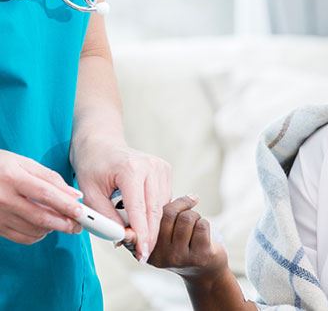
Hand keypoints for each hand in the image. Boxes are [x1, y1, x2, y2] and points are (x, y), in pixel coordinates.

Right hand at [0, 150, 82, 243]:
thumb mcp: (23, 162)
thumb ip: (50, 178)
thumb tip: (73, 194)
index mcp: (12, 178)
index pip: (46, 194)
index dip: (66, 205)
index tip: (81, 211)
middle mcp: (3, 198)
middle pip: (41, 217)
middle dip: (64, 223)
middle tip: (78, 225)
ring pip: (33, 230)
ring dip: (52, 229)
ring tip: (61, 222)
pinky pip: (21, 237)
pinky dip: (37, 235)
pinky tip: (43, 227)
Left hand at [71, 138, 171, 261]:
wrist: (101, 142)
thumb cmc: (92, 166)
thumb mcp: (90, 194)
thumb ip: (106, 217)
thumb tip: (124, 239)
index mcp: (132, 169)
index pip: (140, 210)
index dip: (142, 235)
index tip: (142, 254)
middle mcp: (152, 166)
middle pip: (156, 211)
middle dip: (149, 236)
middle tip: (142, 255)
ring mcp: (161, 167)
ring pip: (162, 207)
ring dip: (150, 225)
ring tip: (133, 234)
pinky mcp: (165, 170)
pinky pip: (163, 200)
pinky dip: (152, 213)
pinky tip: (139, 217)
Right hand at [147, 196, 228, 284]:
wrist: (204, 272)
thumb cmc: (183, 246)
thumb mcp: (163, 237)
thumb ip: (155, 220)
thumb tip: (154, 191)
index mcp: (146, 248)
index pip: (148, 218)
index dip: (156, 204)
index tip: (160, 197)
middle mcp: (161, 255)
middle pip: (170, 213)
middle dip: (183, 207)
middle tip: (188, 211)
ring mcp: (180, 257)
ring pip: (187, 218)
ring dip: (195, 216)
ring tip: (195, 225)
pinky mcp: (199, 256)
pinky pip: (202, 225)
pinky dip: (205, 223)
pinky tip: (203, 233)